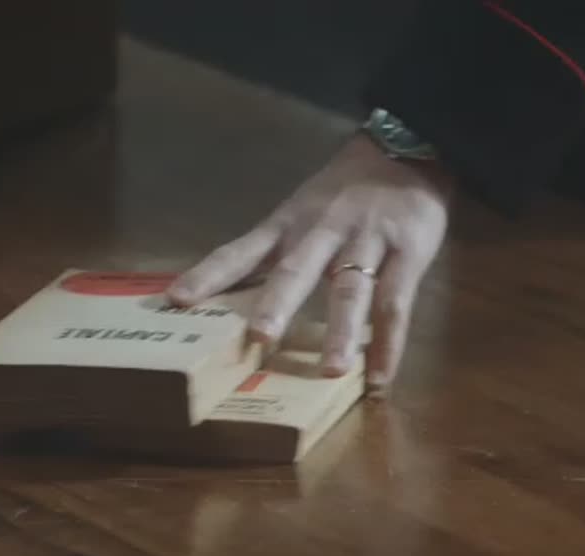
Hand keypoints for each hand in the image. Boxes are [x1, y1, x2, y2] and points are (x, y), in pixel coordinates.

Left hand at [166, 133, 452, 391]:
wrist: (405, 149)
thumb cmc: (344, 192)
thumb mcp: (298, 211)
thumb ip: (269, 250)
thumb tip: (223, 295)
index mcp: (288, 225)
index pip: (241, 251)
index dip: (209, 275)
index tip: (178, 301)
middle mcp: (322, 233)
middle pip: (297, 270)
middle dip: (277, 302)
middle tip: (259, 337)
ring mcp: (366, 242)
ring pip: (351, 288)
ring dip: (341, 330)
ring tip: (331, 370)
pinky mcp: (407, 253)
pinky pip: (396, 303)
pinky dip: (388, 344)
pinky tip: (378, 378)